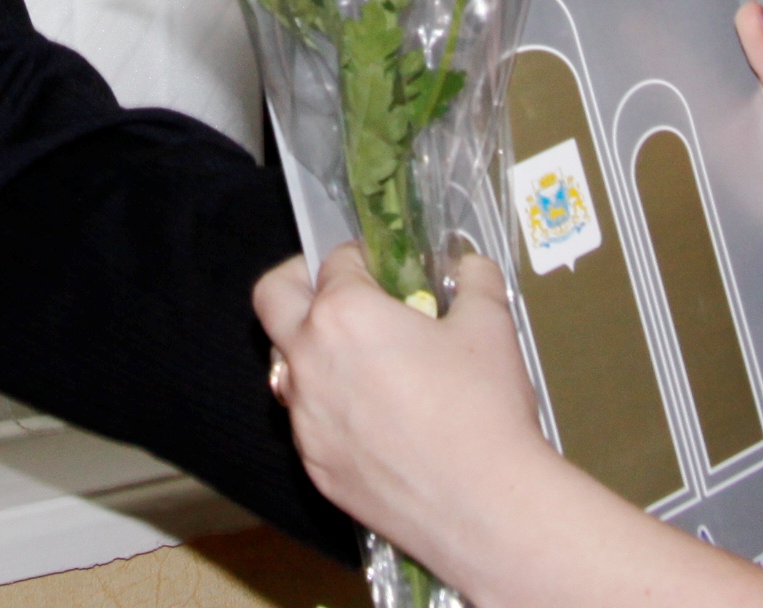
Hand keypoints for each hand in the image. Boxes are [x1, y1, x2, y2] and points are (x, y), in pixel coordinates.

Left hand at [252, 245, 551, 575]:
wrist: (483, 506)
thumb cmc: (482, 411)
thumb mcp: (490, 326)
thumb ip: (474, 281)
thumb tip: (470, 268)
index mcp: (343, 314)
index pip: (334, 261)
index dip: (361, 256)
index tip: (381, 266)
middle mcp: (308, 361)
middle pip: (272, 298)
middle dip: (299, 281)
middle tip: (338, 290)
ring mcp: (305, 419)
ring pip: (286, 367)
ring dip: (312, 352)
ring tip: (363, 362)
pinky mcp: (314, 466)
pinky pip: (307, 423)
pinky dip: (329, 410)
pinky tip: (375, 420)